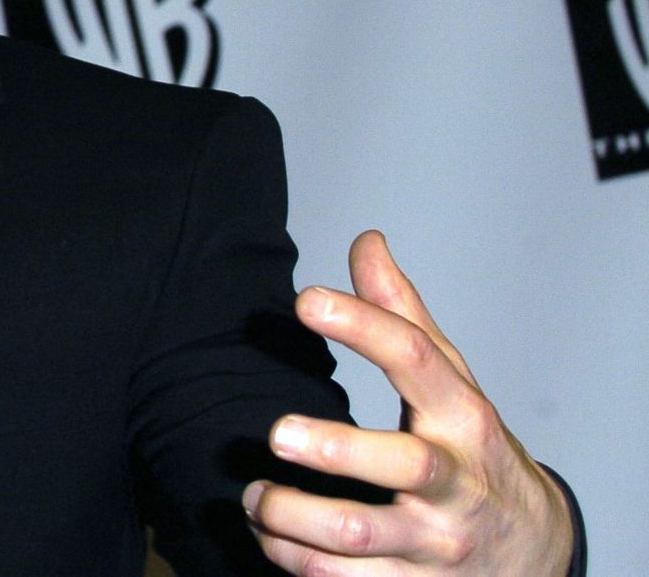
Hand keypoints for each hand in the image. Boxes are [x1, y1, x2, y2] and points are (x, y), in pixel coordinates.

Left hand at [244, 230, 573, 573]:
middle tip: (278, 432)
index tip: (308, 301)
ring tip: (255, 493)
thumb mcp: (452, 384)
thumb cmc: (475, 454)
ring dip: (292, 515)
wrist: (533, 552)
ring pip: (361, 534)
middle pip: (406, 464)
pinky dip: (293, 560)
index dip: (363, 325)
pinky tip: (267, 535)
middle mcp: (455, 483)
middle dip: (338, 448)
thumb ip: (402, 317)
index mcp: (463, 418)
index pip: (419, 360)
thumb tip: (366, 242)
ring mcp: (436, 543)